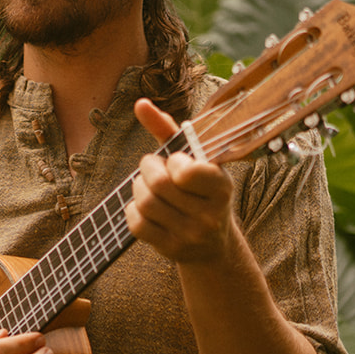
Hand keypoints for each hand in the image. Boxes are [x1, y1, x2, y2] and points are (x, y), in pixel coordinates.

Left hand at [127, 98, 239, 264]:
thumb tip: (140, 103)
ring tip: (147, 184)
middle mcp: (209, 214)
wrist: (213, 244)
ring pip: (145, 203)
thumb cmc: (200, 189)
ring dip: (138, 187)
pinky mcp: (171, 250)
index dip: (173, 161)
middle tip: (151, 166)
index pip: (186, 172)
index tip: (176, 161)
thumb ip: (168, 131)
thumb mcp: (195, 160)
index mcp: (221, 187)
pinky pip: (136, 224)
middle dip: (147, 168)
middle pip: (158, 184)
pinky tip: (144, 206)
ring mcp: (190, 235)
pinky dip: (132, 209)